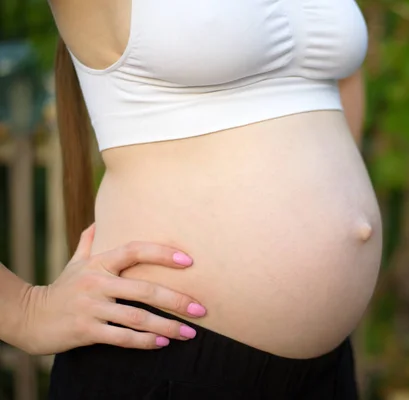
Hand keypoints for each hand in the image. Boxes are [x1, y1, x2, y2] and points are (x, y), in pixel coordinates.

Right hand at [19, 224, 205, 354]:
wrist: (29, 318)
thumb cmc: (62, 288)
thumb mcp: (75, 263)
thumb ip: (90, 242)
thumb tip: (100, 221)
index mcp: (99, 262)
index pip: (134, 250)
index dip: (162, 253)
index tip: (188, 261)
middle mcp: (96, 282)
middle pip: (144, 289)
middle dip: (176, 300)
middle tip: (200, 309)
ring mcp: (91, 307)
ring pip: (137, 317)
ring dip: (167, 326)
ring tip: (189, 333)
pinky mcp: (86, 330)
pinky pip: (122, 337)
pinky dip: (144, 341)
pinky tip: (162, 343)